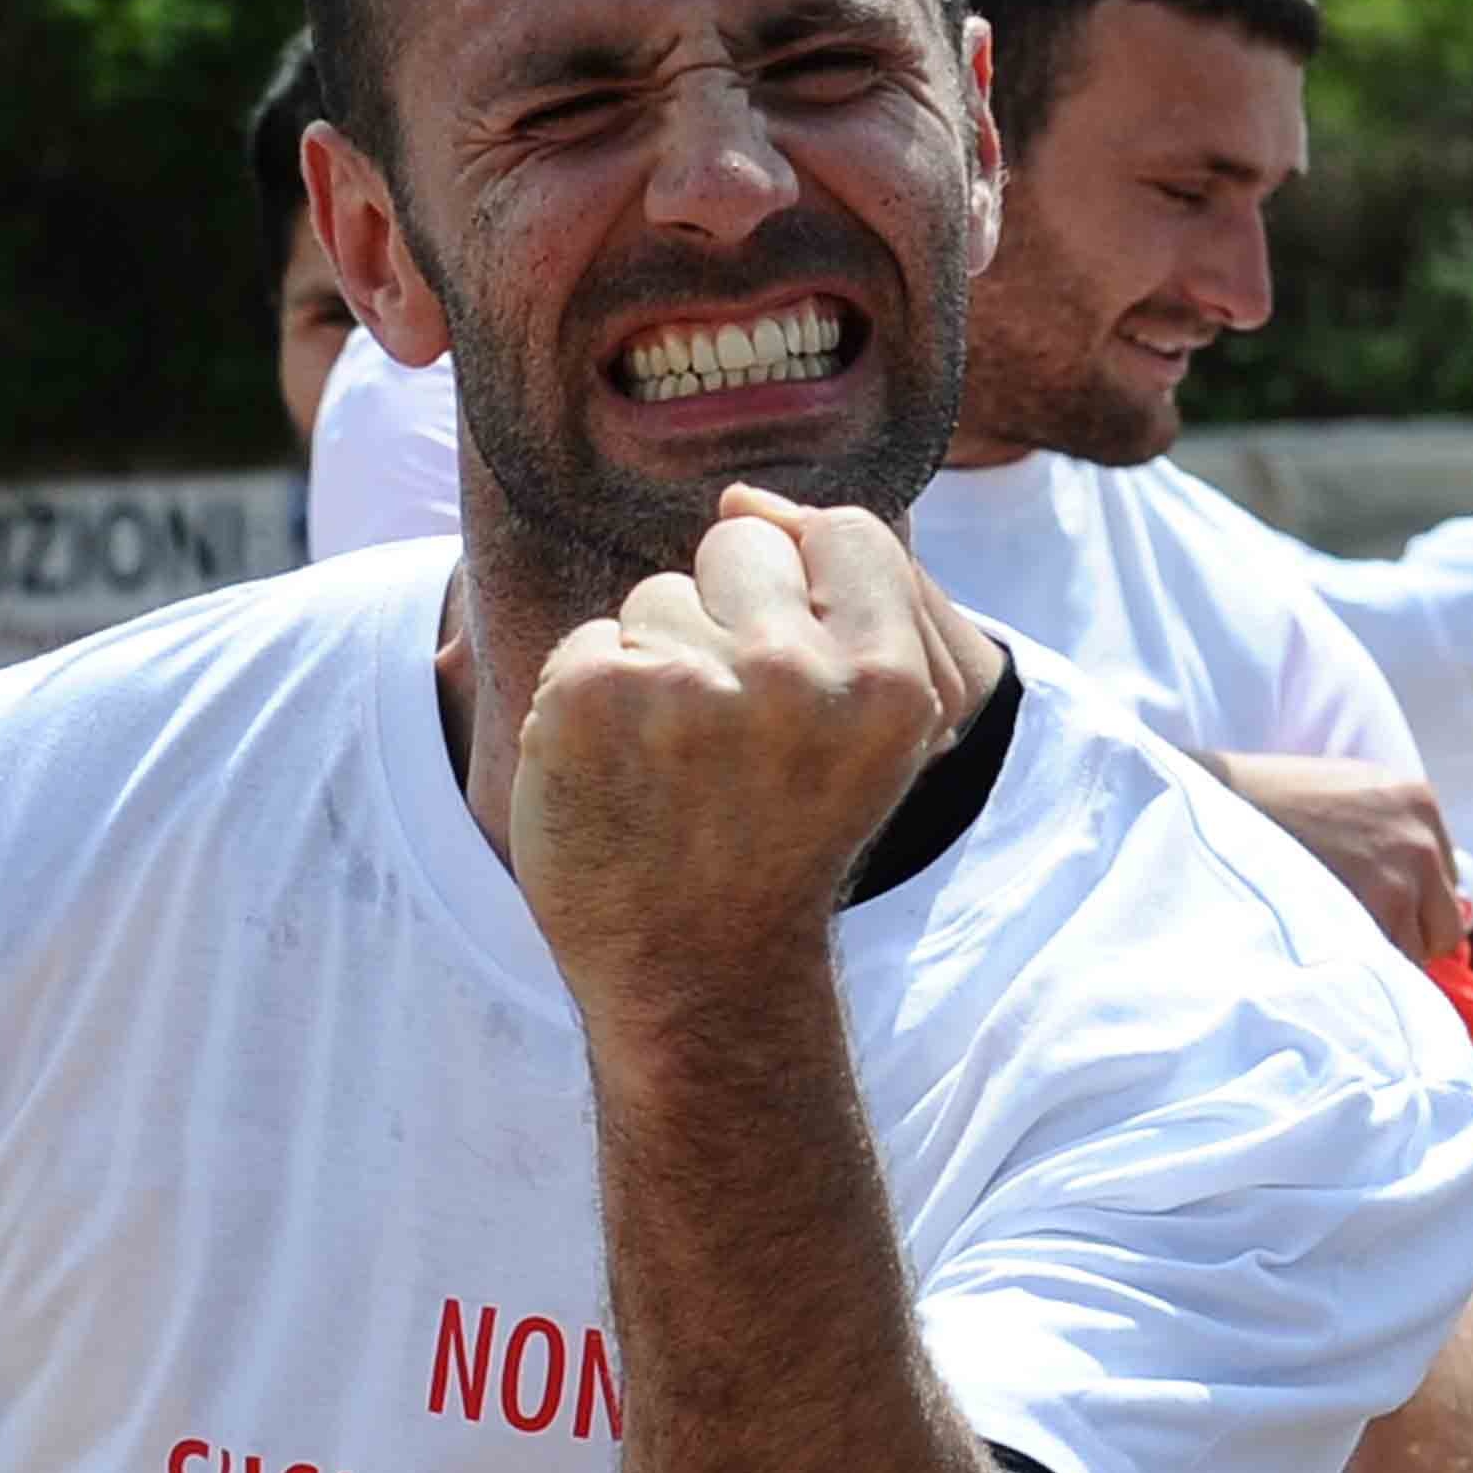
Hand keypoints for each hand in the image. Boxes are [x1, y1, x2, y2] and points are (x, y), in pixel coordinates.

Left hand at [509, 490, 983, 1030]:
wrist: (696, 979)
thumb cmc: (773, 840)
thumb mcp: (857, 730)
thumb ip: (832, 603)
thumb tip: (743, 492)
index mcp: (890, 680)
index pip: (843, 532)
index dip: (802, 593)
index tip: (788, 685)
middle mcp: (799, 676)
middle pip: (736, 542)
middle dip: (719, 618)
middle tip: (721, 740)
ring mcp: (690, 685)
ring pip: (654, 597)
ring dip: (650, 669)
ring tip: (668, 771)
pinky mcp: (593, 695)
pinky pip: (584, 641)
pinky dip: (582, 707)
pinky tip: (611, 781)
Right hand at [1211, 755, 1467, 964]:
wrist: (1209, 806)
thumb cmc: (1261, 805)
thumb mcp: (1342, 795)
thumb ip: (1386, 834)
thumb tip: (1436, 901)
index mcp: (1417, 801)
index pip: (1444, 879)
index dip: (1408, 906)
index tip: (1370, 914)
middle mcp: (1421, 839)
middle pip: (1445, 924)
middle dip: (1404, 938)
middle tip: (1350, 941)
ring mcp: (1401, 879)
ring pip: (1414, 954)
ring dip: (1375, 958)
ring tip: (1324, 944)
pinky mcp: (1372, 914)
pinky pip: (1386, 971)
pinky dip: (1357, 974)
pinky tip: (1321, 957)